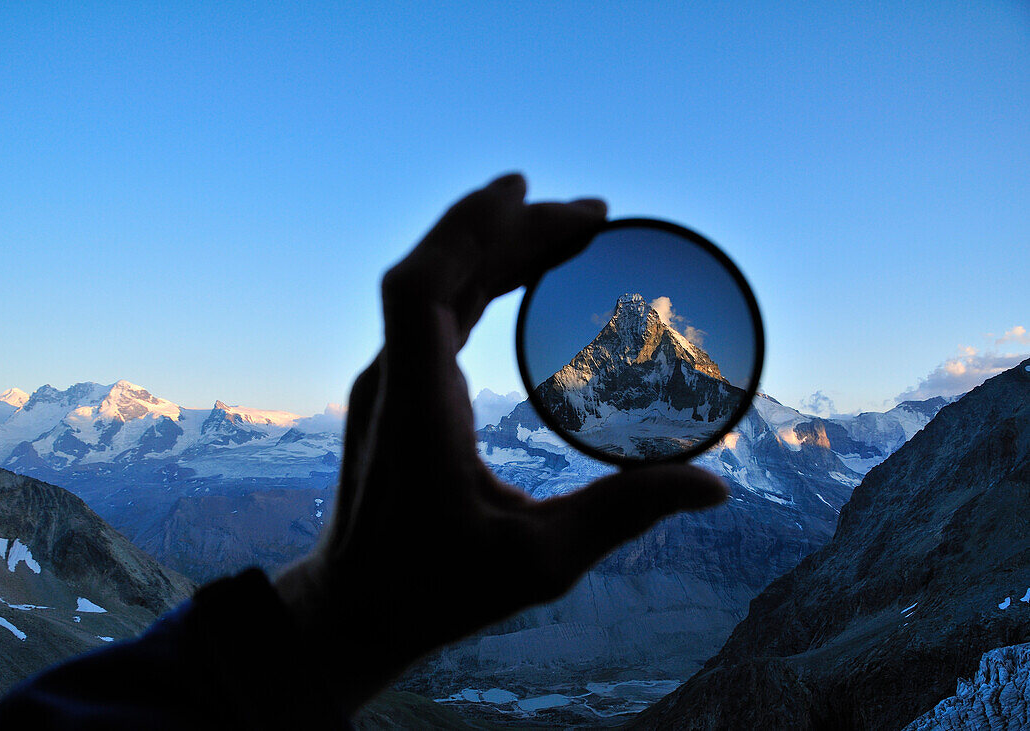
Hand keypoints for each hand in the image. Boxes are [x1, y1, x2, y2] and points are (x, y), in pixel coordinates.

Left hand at [274, 174, 728, 712]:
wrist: (353, 608)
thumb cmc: (434, 590)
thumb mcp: (538, 564)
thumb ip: (622, 516)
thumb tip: (711, 487)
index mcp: (418, 409)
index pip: (422, 288)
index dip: (469, 229)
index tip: (528, 192)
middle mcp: (394, 380)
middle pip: (438, 272)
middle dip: (509, 230)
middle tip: (590, 214)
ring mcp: (389, 383)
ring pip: (435, 287)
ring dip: (495, 249)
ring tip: (568, 230)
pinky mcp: (398, 392)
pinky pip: (433, 312)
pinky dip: (479, 279)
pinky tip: (518, 271)